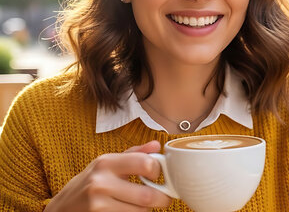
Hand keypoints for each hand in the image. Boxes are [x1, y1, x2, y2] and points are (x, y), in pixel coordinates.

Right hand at [45, 141, 171, 211]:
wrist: (62, 206)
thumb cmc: (90, 181)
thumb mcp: (108, 162)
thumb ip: (134, 153)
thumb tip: (157, 145)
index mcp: (106, 162)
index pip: (145, 164)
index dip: (158, 171)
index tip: (157, 175)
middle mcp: (101, 183)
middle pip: (147, 196)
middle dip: (161, 198)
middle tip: (163, 197)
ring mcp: (98, 204)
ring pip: (140, 211)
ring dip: (146, 209)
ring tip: (140, 203)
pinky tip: (127, 209)